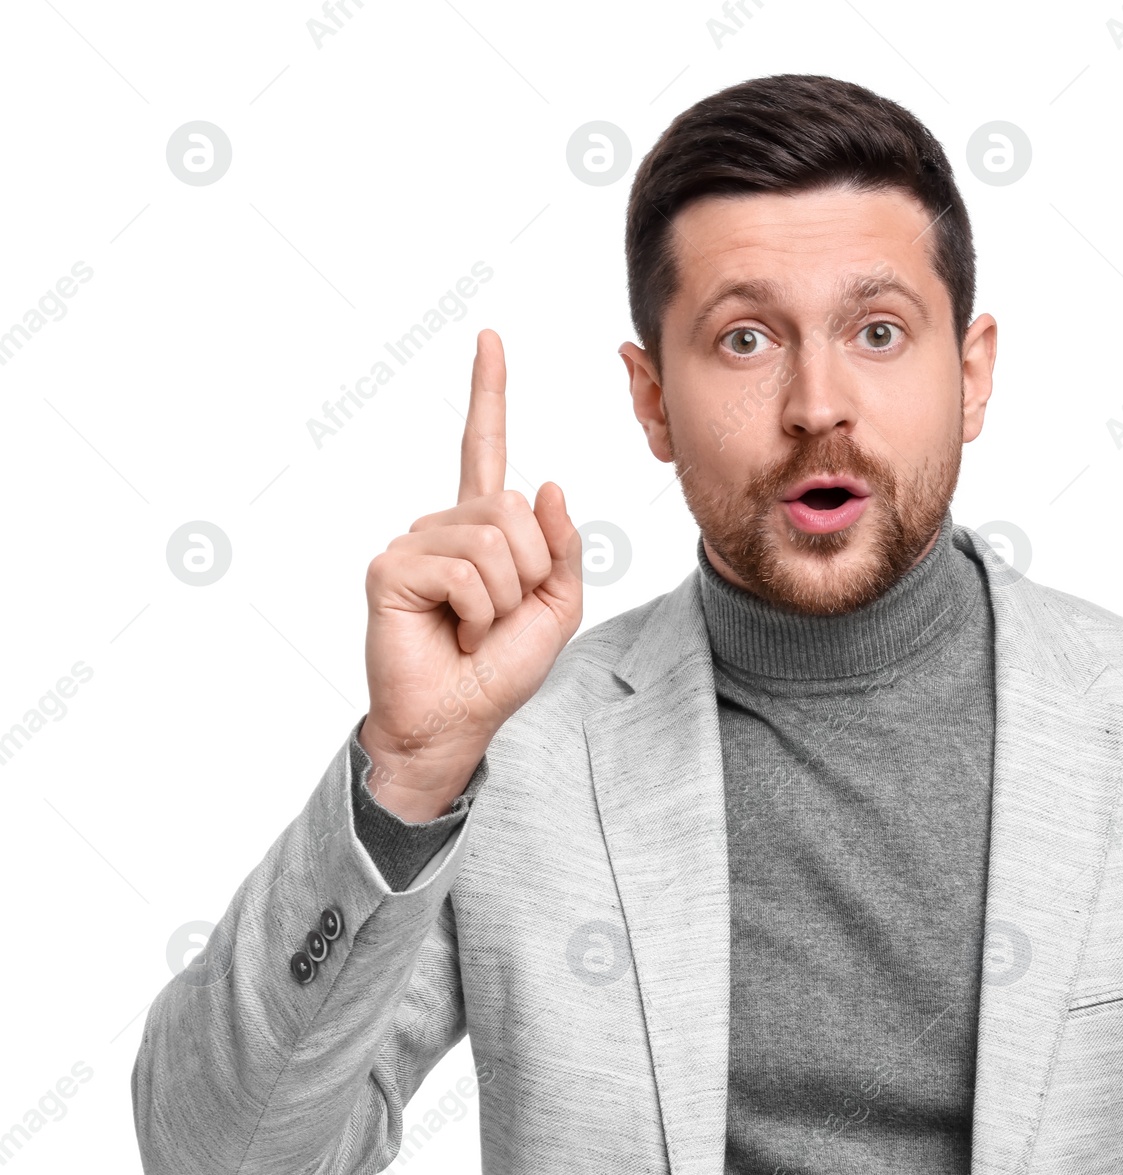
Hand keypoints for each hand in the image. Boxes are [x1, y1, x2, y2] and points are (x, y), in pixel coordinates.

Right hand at [359, 329, 582, 818]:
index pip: (485, 448)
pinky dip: (475, 611)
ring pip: (493, 540)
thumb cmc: (499, 669)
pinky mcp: (390, 567)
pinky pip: (465, 570)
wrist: (458, 719)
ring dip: (502, 598)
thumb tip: (550, 485)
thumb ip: (564, 548)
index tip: (489, 338)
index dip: (488, 393)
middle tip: (497, 618)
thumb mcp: (557, 607)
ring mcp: (413, 542)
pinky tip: (452, 631)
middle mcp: (443, 525)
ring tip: (473, 628)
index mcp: (482, 528)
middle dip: (528, 572)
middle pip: (513, 509)